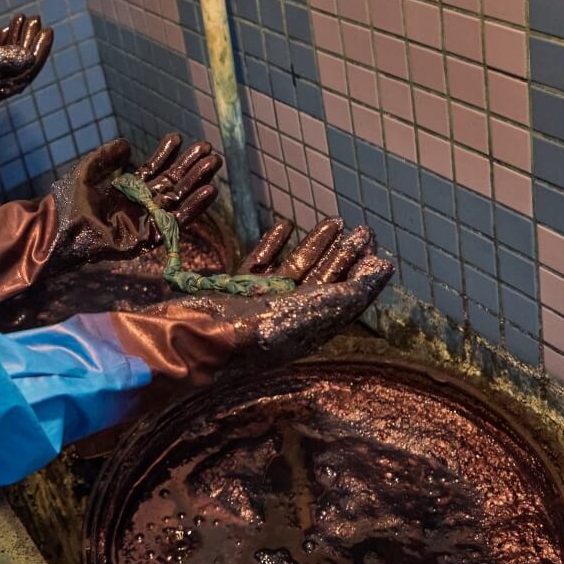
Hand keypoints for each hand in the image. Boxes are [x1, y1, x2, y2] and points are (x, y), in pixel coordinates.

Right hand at [0, 13, 52, 104]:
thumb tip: (28, 57)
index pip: (24, 72)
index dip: (38, 51)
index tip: (47, 29)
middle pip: (18, 66)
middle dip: (28, 40)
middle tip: (36, 18)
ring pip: (7, 61)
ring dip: (16, 39)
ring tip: (23, 18)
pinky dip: (0, 43)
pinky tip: (3, 30)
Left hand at [50, 133, 222, 270]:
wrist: (57, 230)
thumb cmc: (65, 204)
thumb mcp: (85, 173)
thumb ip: (105, 158)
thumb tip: (127, 144)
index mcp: (124, 193)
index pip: (152, 172)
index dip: (166, 156)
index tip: (180, 138)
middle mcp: (136, 208)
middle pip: (170, 186)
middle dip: (190, 168)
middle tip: (210, 151)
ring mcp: (142, 224)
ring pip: (177, 202)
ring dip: (197, 184)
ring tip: (215, 164)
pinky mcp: (146, 240)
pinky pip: (175, 224)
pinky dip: (193, 208)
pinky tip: (209, 191)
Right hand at [103, 219, 394, 382]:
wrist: (181, 341)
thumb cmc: (241, 335)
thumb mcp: (302, 314)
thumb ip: (343, 293)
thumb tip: (382, 269)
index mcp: (304, 334)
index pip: (341, 301)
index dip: (360, 275)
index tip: (377, 247)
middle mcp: (284, 324)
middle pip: (322, 285)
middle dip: (342, 256)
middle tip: (362, 230)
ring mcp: (257, 309)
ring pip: (293, 273)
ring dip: (315, 247)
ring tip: (334, 222)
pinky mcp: (231, 296)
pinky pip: (259, 267)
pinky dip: (273, 247)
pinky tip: (283, 226)